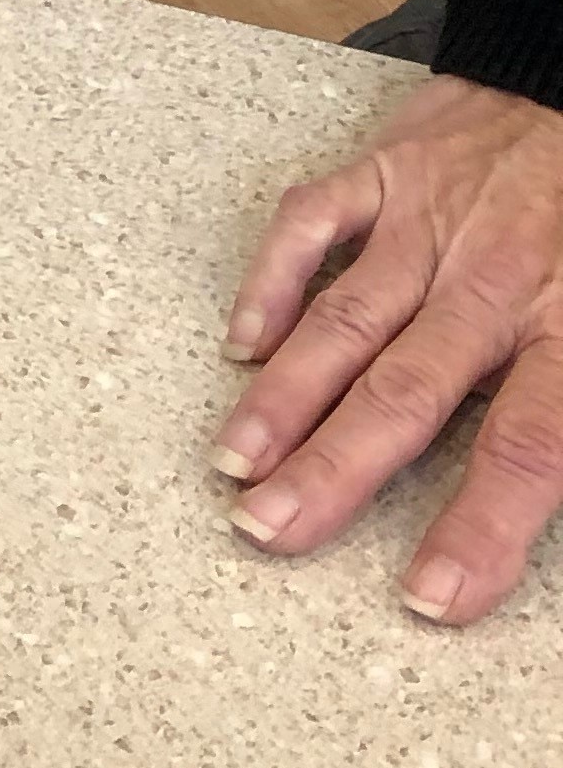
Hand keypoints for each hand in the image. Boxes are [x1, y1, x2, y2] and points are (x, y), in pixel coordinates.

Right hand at [212, 72, 562, 623]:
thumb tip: (551, 486)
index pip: (526, 447)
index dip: (479, 528)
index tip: (429, 598)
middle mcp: (496, 281)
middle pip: (410, 393)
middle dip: (336, 471)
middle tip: (271, 531)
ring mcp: (429, 221)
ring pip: (348, 321)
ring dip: (286, 397)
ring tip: (235, 465)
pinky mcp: (383, 170)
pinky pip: (313, 225)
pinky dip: (273, 281)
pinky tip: (242, 342)